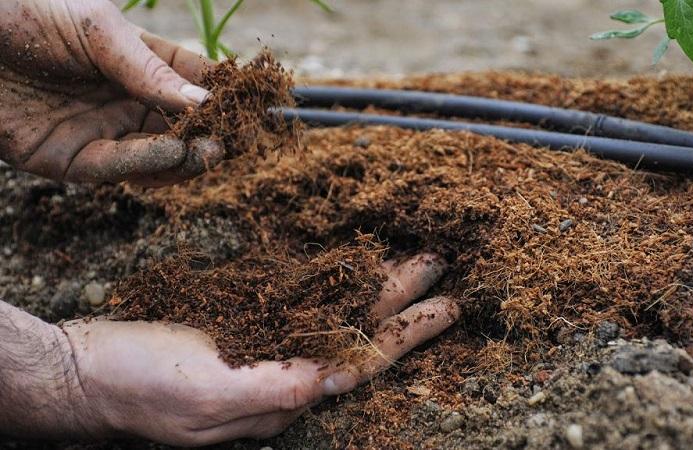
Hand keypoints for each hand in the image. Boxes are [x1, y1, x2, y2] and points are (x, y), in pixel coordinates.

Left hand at [0, 0, 220, 185]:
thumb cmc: (25, 13)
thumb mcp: (97, 31)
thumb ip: (148, 69)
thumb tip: (206, 101)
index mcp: (135, 61)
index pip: (192, 81)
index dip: (224, 93)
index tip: (255, 104)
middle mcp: (123, 100)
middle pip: (181, 126)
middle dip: (210, 134)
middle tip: (233, 138)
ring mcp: (99, 131)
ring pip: (156, 156)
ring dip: (186, 156)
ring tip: (208, 150)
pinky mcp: (70, 160)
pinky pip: (117, 168)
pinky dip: (147, 164)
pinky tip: (172, 154)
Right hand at [61, 254, 458, 445]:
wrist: (85, 372)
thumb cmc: (136, 388)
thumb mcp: (203, 395)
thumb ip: (272, 389)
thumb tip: (336, 378)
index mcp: (285, 392)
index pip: (364, 361)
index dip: (408, 334)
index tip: (446, 306)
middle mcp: (284, 369)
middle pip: (359, 330)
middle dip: (402, 300)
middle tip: (438, 263)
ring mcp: (264, 344)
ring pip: (334, 311)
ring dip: (373, 286)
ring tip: (408, 259)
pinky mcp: (241, 322)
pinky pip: (299, 299)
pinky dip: (330, 281)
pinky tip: (347, 266)